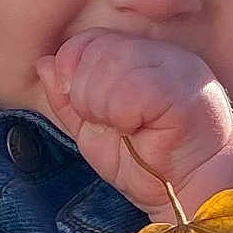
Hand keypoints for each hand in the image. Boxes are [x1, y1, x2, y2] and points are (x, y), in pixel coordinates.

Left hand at [36, 30, 232, 223]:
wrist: (188, 194)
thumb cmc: (145, 162)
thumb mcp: (92, 128)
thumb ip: (67, 97)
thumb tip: (45, 63)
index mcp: (141, 55)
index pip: (91, 39)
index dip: (73, 71)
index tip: (86, 109)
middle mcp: (163, 54)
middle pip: (97, 49)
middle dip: (85, 94)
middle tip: (108, 124)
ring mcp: (179, 69)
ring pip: (112, 64)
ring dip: (102, 107)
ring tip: (124, 129)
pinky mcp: (186, 93)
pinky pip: (132, 90)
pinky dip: (121, 116)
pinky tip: (136, 131)